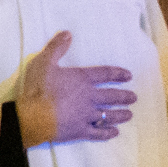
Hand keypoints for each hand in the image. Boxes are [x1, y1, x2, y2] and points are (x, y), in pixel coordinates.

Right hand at [16, 30, 134, 145]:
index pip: (105, 74)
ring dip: (121, 114)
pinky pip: (99, 133)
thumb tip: (68, 33)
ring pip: (109, 115)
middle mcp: (90, 97)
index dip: (118, 73)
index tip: (129, 75)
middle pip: (112, 96)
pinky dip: (108, 133)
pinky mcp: (81, 131)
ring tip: (129, 114)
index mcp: (82, 79)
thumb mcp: (43, 62)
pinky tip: (115, 132)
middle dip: (125, 97)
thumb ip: (56, 48)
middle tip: (134, 98)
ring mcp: (87, 115)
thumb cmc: (37, 88)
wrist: (33, 116)